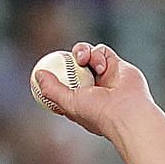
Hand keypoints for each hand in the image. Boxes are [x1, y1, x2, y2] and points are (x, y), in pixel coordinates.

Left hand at [33, 42, 155, 139]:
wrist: (126, 112)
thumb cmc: (98, 113)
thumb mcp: (69, 103)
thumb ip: (52, 89)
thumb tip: (38, 74)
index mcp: (81, 100)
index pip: (65, 83)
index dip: (56, 74)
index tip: (46, 69)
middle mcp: (94, 86)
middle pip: (76, 65)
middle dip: (69, 60)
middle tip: (64, 58)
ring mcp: (106, 75)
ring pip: (88, 54)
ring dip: (82, 52)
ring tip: (83, 59)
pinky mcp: (117, 65)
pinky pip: (103, 51)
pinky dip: (98, 54)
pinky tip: (100, 66)